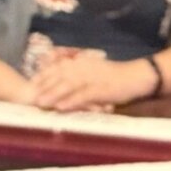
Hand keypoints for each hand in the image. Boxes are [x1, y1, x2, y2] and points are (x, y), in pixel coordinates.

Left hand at [28, 58, 154, 112]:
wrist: (140, 76)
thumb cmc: (119, 77)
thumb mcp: (99, 71)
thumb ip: (84, 73)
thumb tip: (69, 79)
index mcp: (85, 63)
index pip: (60, 67)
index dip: (45, 75)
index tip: (32, 82)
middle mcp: (87, 68)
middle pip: (60, 76)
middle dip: (44, 86)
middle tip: (30, 96)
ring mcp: (94, 78)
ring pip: (69, 85)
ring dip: (53, 94)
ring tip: (40, 103)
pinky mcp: (102, 89)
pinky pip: (83, 95)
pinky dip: (70, 101)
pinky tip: (60, 107)